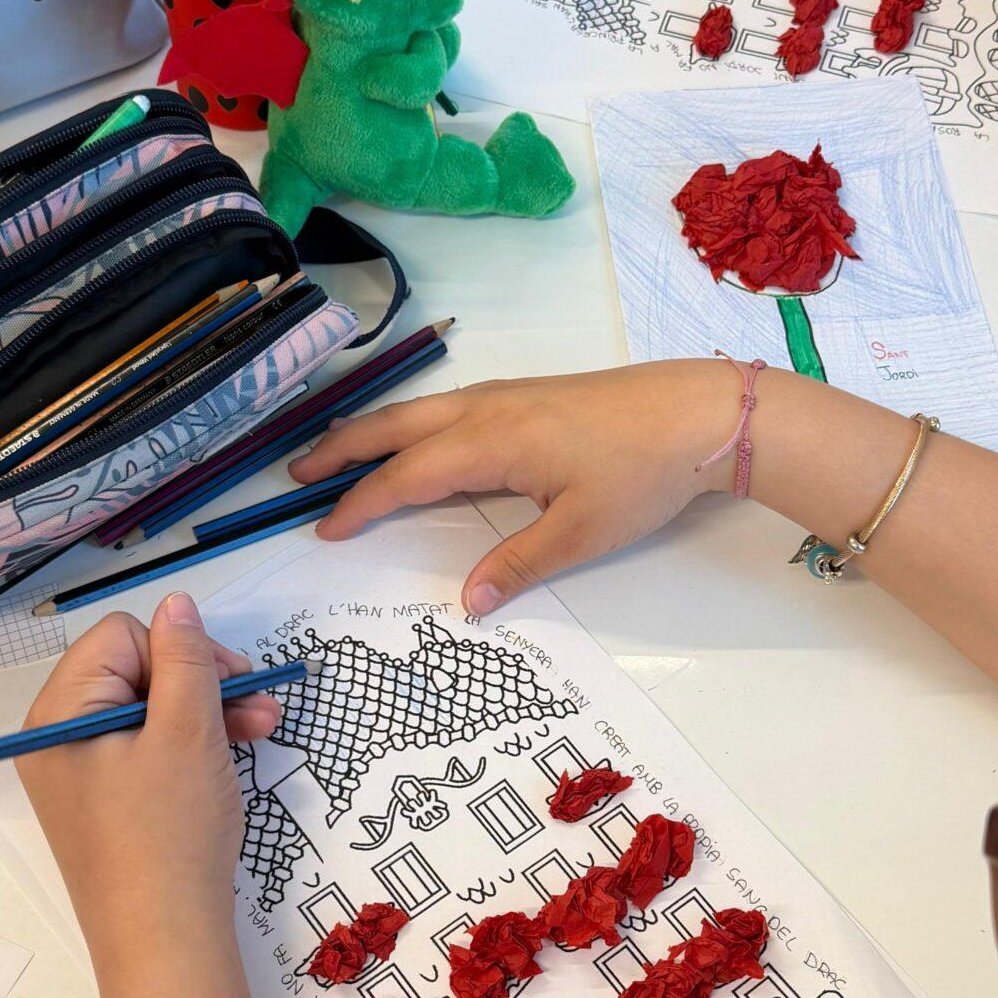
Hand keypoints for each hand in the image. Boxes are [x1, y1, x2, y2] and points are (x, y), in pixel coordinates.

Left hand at [16, 595, 278, 972]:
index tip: (231, 679)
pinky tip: (236, 756)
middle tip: (260, 703)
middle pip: (136, 672)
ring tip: (264, 729)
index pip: (121, 638)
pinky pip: (150, 753)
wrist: (165, 944)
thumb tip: (176, 604)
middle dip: (202, 681)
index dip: (180, 650)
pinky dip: (193, 748)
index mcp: (60, 714)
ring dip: (209, 712)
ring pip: (151, 714)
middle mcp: (60, 739)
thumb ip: (185, 660)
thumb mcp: (187, 733)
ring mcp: (83, 775)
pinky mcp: (109, 805)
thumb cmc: (171, 835)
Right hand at [290, 361, 745, 612]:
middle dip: (341, 449)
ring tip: (339, 453)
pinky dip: (412, 422)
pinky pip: (448, 404)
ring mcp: (508, 394)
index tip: (324, 528)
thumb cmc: (642, 472)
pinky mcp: (530, 393)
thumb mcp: (580, 532)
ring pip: (420, 410)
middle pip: (395, 426)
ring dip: (373, 431)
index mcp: (488, 442)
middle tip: (296, 475)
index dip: (360, 503)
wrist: (701, 413)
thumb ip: (518, 565)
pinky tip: (418, 437)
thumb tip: (467, 604)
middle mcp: (486, 408)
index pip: (404, 476)